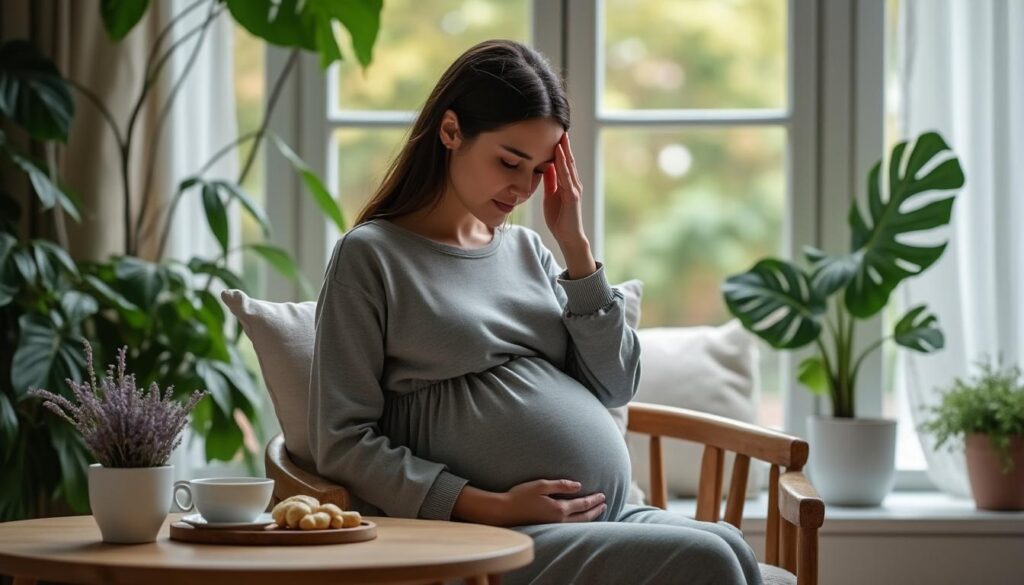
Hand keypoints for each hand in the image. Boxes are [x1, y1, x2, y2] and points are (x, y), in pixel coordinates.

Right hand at [497, 479, 606, 525]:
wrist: (504, 512)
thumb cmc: (521, 496)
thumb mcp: (541, 485)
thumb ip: (561, 485)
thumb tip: (578, 486)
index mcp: (559, 508)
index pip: (583, 504)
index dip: (594, 500)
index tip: (602, 496)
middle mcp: (559, 520)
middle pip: (584, 517)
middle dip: (596, 510)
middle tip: (604, 504)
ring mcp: (554, 526)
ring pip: (578, 524)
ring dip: (590, 518)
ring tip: (596, 512)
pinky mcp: (548, 527)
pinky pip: (570, 526)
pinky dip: (579, 522)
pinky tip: (579, 519)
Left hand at [542, 132, 587, 246]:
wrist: (568, 237)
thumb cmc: (559, 218)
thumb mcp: (551, 196)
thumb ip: (550, 182)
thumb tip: (546, 166)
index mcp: (567, 183)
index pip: (564, 162)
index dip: (560, 149)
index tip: (555, 134)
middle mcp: (573, 183)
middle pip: (568, 160)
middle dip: (564, 145)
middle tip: (560, 128)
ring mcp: (574, 189)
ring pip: (568, 166)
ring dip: (564, 151)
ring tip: (561, 136)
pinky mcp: (572, 196)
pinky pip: (566, 177)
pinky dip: (563, 165)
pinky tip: (559, 155)